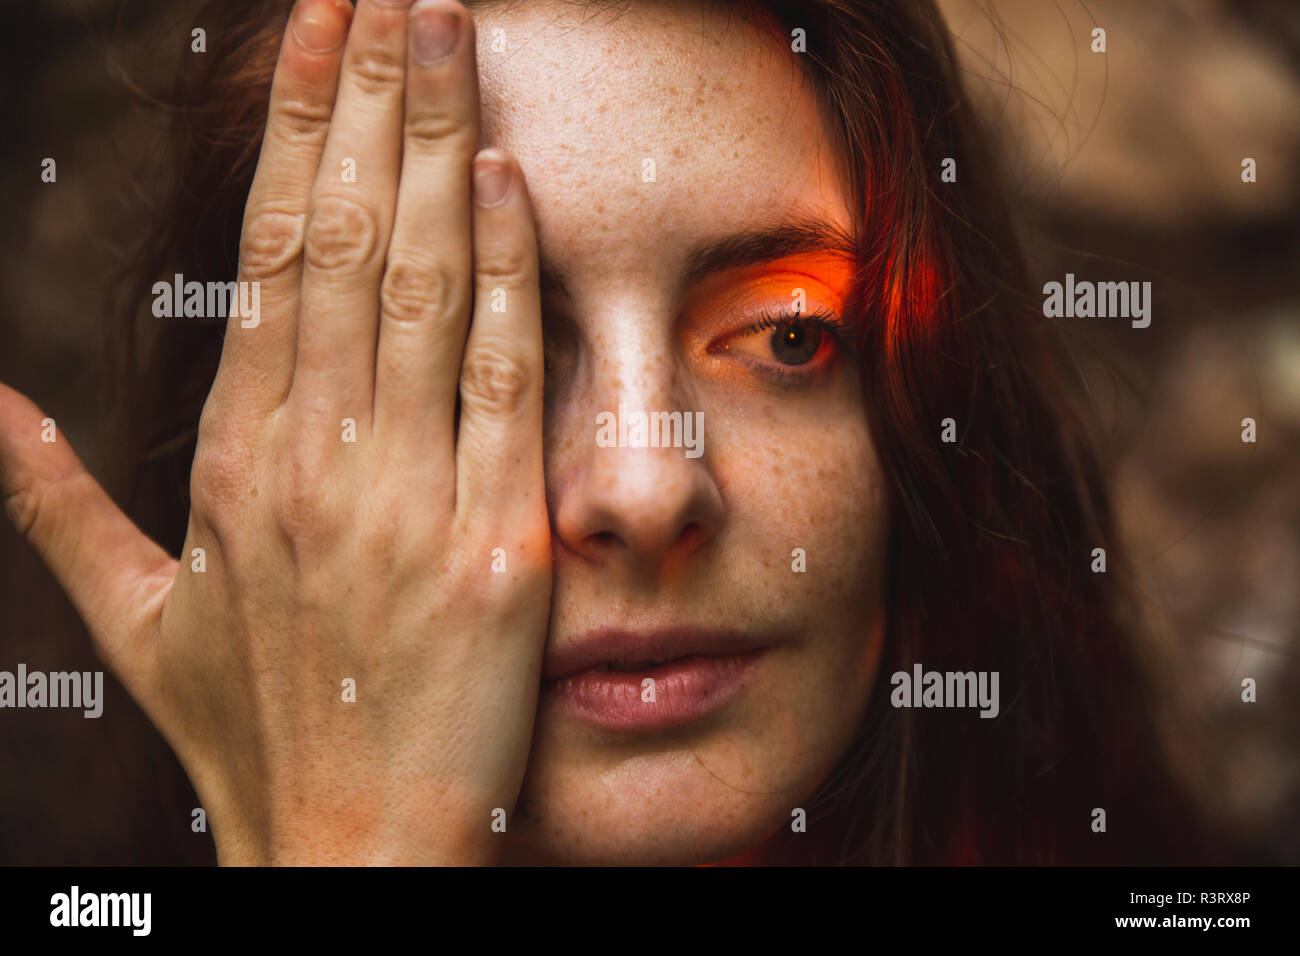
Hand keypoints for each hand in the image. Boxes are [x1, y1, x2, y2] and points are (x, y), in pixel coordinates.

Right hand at [0, 0, 549, 863]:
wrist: (345, 845)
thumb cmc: (254, 732)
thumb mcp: (134, 620)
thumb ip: (53, 505)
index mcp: (231, 460)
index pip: (265, 258)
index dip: (294, 134)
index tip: (313, 33)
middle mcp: (310, 460)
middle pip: (341, 240)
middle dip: (366, 99)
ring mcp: (402, 499)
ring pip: (415, 286)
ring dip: (437, 147)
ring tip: (448, 32)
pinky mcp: (492, 546)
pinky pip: (494, 383)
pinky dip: (501, 275)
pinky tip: (508, 180)